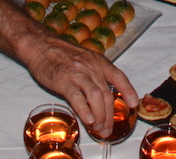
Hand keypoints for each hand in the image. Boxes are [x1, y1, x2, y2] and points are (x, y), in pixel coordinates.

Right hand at [21, 33, 137, 133]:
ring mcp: (78, 74)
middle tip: (107, 129)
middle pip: (107, 94)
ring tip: (99, 129)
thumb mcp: (85, 60)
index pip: (118, 76)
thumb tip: (102, 98)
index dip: (128, 90)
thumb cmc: (62, 55)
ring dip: (100, 116)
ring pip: (96, 96)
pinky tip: (89, 120)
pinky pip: (77, 97)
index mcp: (99, 62)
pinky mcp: (64, 81)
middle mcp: (92, 67)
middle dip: (109, 115)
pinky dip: (85, 110)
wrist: (42, 46)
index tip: (133, 104)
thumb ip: (94, 76)